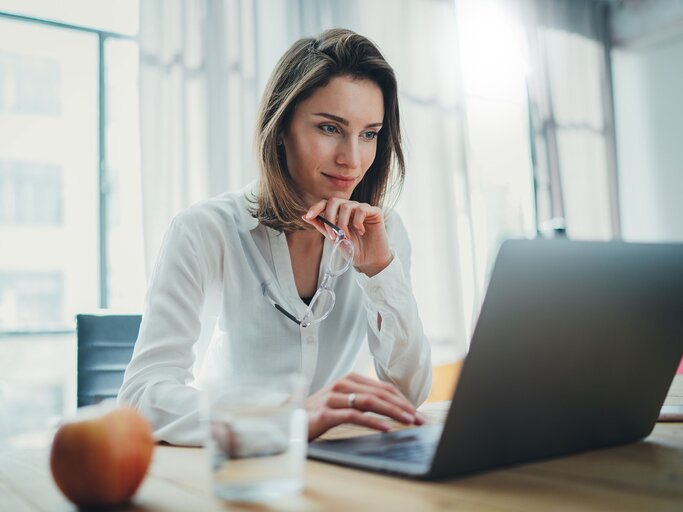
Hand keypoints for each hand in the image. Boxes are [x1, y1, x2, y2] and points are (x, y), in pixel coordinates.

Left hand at [302, 198, 392, 276]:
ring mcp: (362, 209)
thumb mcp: (334, 239)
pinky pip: (362, 209)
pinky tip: (361, 232)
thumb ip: (322, 226)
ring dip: (343, 223)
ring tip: (347, 237)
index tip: (308, 216)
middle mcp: (351, 208)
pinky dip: (358, 222)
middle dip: (329, 216)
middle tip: (333, 234)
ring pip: (347, 206)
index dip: (316, 207)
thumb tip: (305, 216)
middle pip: (334, 200)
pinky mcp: (375, 212)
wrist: (369, 261)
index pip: (326, 203)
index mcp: (340, 213)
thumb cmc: (353, 250)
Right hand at [305, 373, 424, 440]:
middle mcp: (342, 384)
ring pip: (370, 401)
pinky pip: (354, 415)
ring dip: (393, 412)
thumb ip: (361, 401)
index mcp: (349, 380)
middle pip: (380, 393)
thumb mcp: (342, 402)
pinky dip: (372, 421)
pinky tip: (385, 428)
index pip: (383, 387)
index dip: (402, 399)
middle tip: (419, 419)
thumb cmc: (318, 413)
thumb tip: (390, 408)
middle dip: (403, 406)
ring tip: (408, 421)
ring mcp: (333, 397)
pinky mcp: (326, 412)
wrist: (288, 420)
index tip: (417, 413)